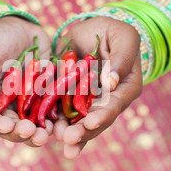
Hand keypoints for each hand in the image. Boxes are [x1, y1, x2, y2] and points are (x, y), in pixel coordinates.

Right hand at [0, 16, 51, 146]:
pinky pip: (53, 108)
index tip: (8, 127)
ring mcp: (29, 102)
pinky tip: (63, 120)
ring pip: (35, 124)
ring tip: (48, 134)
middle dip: (23, 133)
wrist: (14, 25)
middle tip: (34, 134)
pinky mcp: (47, 94)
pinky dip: (58, 116)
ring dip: (41, 131)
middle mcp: (7, 107)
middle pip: (14, 128)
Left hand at [53, 16, 142, 158]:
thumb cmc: (111, 31)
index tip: (89, 122)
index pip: (115, 105)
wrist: (88, 31)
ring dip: (68, 133)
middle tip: (68, 140)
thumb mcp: (123, 37)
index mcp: (125, 88)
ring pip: (78, 122)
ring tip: (57, 139)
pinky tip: (44, 131)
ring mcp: (87, 103)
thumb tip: (111, 83)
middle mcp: (108, 101)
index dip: (102, 115)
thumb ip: (122, 58)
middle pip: (96, 120)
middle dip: (83, 132)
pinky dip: (53, 122)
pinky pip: (61, 113)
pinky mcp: (68, 99)